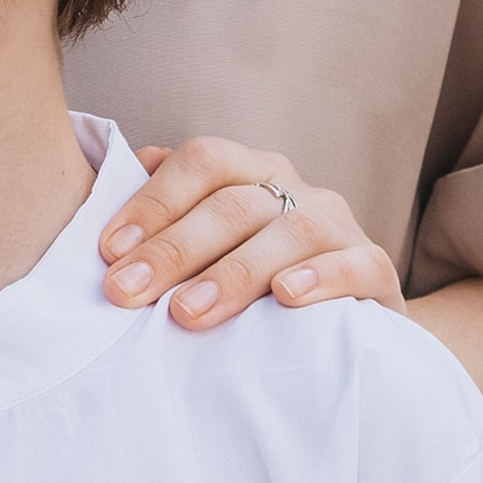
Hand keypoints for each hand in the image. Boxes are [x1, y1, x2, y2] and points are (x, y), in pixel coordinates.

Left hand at [102, 137, 401, 329]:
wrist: (350, 319)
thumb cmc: (257, 278)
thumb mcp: (212, 246)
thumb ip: (168, 217)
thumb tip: (106, 191)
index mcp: (250, 171)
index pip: (200, 162)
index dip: (152, 202)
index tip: (108, 252)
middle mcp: (295, 188)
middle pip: (233, 203)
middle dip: (174, 249)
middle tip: (127, 294)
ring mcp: (339, 226)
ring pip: (290, 231)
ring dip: (234, 272)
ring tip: (187, 313)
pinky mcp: (376, 270)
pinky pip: (357, 264)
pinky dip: (321, 278)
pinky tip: (285, 298)